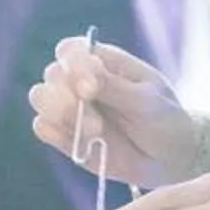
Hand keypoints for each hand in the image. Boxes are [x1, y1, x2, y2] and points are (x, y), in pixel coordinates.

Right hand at [25, 37, 201, 190]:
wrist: (170, 158)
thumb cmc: (164, 120)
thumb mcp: (148, 102)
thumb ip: (115, 87)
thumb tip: (84, 74)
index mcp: (102, 61)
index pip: (69, 50)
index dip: (73, 65)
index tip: (90, 88)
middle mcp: (80, 80)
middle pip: (51, 75)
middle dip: (67, 98)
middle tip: (97, 122)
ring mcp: (70, 106)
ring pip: (40, 98)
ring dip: (60, 115)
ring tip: (94, 132)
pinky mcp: (64, 134)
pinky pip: (42, 127)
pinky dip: (57, 135)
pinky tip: (84, 143)